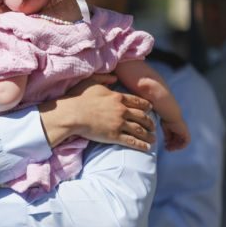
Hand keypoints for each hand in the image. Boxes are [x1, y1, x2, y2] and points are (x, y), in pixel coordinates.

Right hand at [41, 75, 155, 150]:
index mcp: (118, 97)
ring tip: (153, 139)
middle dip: (150, 122)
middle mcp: (122, 110)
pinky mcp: (114, 136)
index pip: (138, 102)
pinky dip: (141, 145)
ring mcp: (119, 123)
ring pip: (139, 130)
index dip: (146, 106)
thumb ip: (104, 78)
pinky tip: (147, 148)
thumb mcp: (91, 82)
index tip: (151, 110)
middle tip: (153, 127)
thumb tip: (114, 77)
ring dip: (148, 135)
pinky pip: (132, 141)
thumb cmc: (78, 98)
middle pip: (142, 116)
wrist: (72, 114)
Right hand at [161, 118, 190, 150]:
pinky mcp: (186, 133)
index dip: (170, 142)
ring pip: (182, 142)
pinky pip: (186, 142)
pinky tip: (176, 148)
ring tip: (169, 149)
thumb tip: (167, 141)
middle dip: (172, 145)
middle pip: (178, 140)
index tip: (165, 144)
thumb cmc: (167, 120)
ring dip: (176, 146)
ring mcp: (184, 131)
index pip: (174, 137)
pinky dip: (182, 146)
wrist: (171, 116)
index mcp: (177, 128)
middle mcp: (181, 130)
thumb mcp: (166, 129)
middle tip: (167, 149)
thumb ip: (168, 135)